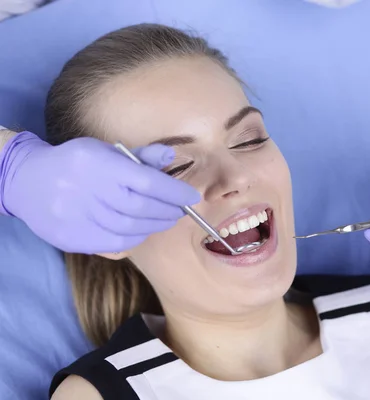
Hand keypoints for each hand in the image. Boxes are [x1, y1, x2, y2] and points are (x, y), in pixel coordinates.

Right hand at [0, 132, 199, 253]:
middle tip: (180, 210)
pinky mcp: (72, 237)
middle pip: (140, 207)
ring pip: (129, 227)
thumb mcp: (105, 150)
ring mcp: (78, 216)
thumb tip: (170, 155)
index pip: (146, 181)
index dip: (173, 192)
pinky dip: (136, 237)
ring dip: (155, 225)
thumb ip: (139, 156)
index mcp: (99, 164)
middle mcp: (87, 190)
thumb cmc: (76, 163)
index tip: (191, 197)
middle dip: (167, 211)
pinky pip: (114, 242)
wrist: (27, 182)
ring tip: (166, 219)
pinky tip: (145, 229)